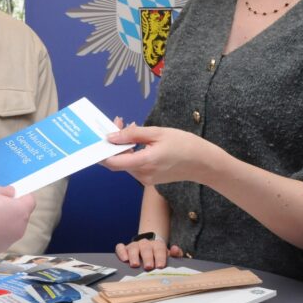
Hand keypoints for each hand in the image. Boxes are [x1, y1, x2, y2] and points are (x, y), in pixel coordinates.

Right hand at [0, 184, 34, 261]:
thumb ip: (2, 190)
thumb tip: (10, 194)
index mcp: (20, 212)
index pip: (30, 200)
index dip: (21, 195)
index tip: (9, 193)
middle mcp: (18, 229)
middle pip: (19, 215)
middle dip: (8, 208)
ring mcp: (7, 243)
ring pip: (8, 227)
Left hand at [101, 125, 217, 186]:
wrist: (203, 163)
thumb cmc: (184, 144)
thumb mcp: (158, 133)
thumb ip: (132, 134)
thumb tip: (111, 136)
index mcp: (145, 163)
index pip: (113, 162)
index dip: (102, 151)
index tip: (99, 137)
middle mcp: (143, 175)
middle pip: (118, 161)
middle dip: (114, 143)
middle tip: (118, 123)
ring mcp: (146, 179)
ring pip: (126, 163)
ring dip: (123, 147)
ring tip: (131, 127)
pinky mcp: (150, 179)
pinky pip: (135, 165)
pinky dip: (132, 153)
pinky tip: (138, 140)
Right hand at [114, 238, 182, 269]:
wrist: (150, 249)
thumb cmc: (160, 256)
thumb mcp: (170, 256)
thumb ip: (176, 254)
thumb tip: (175, 249)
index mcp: (157, 245)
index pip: (159, 248)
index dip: (160, 257)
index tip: (160, 266)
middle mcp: (145, 243)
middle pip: (146, 248)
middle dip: (147, 257)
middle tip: (148, 267)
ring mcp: (134, 245)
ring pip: (133, 247)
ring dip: (134, 256)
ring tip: (135, 265)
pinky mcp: (124, 249)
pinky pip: (120, 247)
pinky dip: (121, 252)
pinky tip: (124, 259)